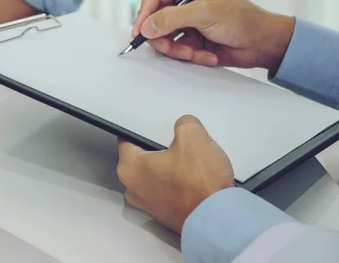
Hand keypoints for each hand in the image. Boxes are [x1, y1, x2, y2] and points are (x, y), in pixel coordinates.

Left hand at [117, 115, 233, 233]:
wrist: (219, 221)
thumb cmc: (200, 185)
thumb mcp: (193, 137)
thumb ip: (184, 124)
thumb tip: (185, 126)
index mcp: (130, 169)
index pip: (127, 141)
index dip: (141, 130)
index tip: (150, 127)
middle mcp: (134, 189)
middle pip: (143, 159)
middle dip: (160, 150)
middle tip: (179, 144)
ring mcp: (150, 205)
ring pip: (157, 176)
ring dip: (171, 169)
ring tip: (192, 163)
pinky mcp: (167, 215)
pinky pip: (169, 192)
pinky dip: (179, 186)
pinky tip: (196, 180)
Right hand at [132, 0, 295, 71]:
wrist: (263, 44)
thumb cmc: (243, 20)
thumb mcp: (206, 14)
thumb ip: (173, 18)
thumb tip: (146, 26)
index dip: (144, 15)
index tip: (140, 33)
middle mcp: (185, 1)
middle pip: (155, 20)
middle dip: (164, 38)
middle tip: (175, 49)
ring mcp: (187, 21)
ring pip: (163, 38)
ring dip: (179, 50)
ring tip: (196, 53)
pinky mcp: (191, 38)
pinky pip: (176, 49)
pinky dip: (190, 56)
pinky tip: (206, 55)